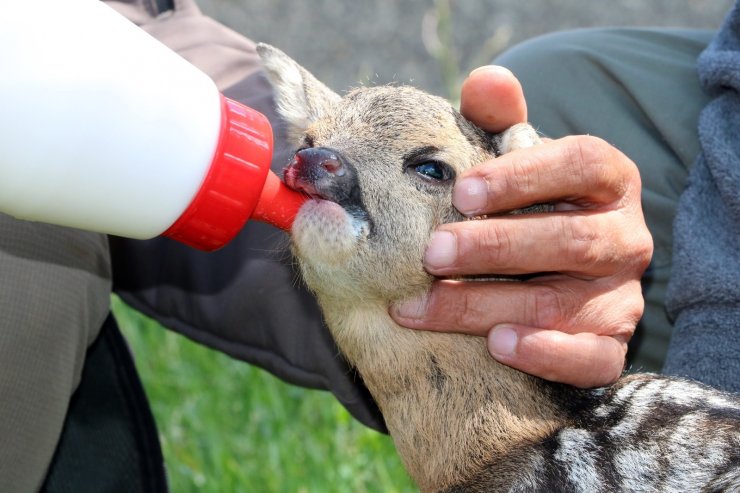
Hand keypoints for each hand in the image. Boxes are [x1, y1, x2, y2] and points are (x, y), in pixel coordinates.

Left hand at [391, 66, 652, 387]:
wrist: (544, 270)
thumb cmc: (524, 205)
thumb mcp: (513, 158)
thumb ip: (499, 118)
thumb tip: (484, 81)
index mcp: (608, 181)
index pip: (581, 164)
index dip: (524, 176)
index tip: (462, 191)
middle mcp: (624, 238)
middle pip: (571, 240)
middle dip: (495, 247)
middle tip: (430, 253)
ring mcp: (620, 296)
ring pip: (563, 305)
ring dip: (489, 304)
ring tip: (426, 306)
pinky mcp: (609, 344)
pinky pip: (591, 359)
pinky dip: (546, 355)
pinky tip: (496, 345)